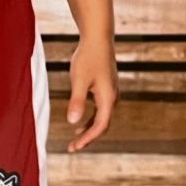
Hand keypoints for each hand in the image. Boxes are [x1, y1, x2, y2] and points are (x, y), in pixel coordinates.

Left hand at [65, 35, 118, 151]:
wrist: (98, 39)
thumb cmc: (88, 57)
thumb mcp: (79, 79)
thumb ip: (76, 101)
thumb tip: (72, 122)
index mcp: (108, 99)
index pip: (99, 126)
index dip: (87, 139)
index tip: (74, 147)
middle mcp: (113, 98)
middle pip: (102, 125)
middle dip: (88, 137)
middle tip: (72, 147)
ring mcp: (111, 93)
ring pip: (102, 117)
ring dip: (89, 128)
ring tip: (76, 138)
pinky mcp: (107, 88)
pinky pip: (100, 109)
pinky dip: (91, 117)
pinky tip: (81, 119)